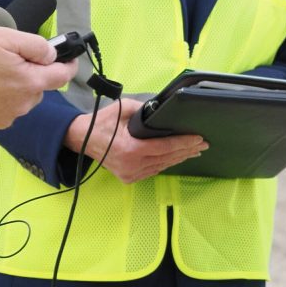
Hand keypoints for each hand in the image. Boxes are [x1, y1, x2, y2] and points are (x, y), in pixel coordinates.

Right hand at [0, 27, 78, 131]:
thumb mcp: (7, 38)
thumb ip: (37, 47)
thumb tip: (53, 55)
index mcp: (29, 82)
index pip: (62, 77)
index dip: (68, 65)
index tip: (68, 59)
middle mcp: (21, 104)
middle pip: (41, 87)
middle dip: (35, 73)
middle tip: (14, 58)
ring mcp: (6, 116)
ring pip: (24, 98)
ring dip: (18, 85)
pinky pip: (7, 108)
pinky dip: (3, 97)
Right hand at [64, 98, 208, 183]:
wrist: (81, 138)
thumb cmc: (102, 122)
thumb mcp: (124, 108)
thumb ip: (145, 109)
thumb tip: (162, 109)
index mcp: (131, 149)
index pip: (165, 147)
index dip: (184, 143)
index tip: (199, 139)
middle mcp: (132, 165)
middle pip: (167, 158)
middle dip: (187, 151)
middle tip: (203, 144)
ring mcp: (130, 174)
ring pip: (162, 166)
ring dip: (179, 158)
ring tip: (194, 151)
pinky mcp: (128, 178)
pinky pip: (153, 171)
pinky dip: (166, 163)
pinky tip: (176, 158)